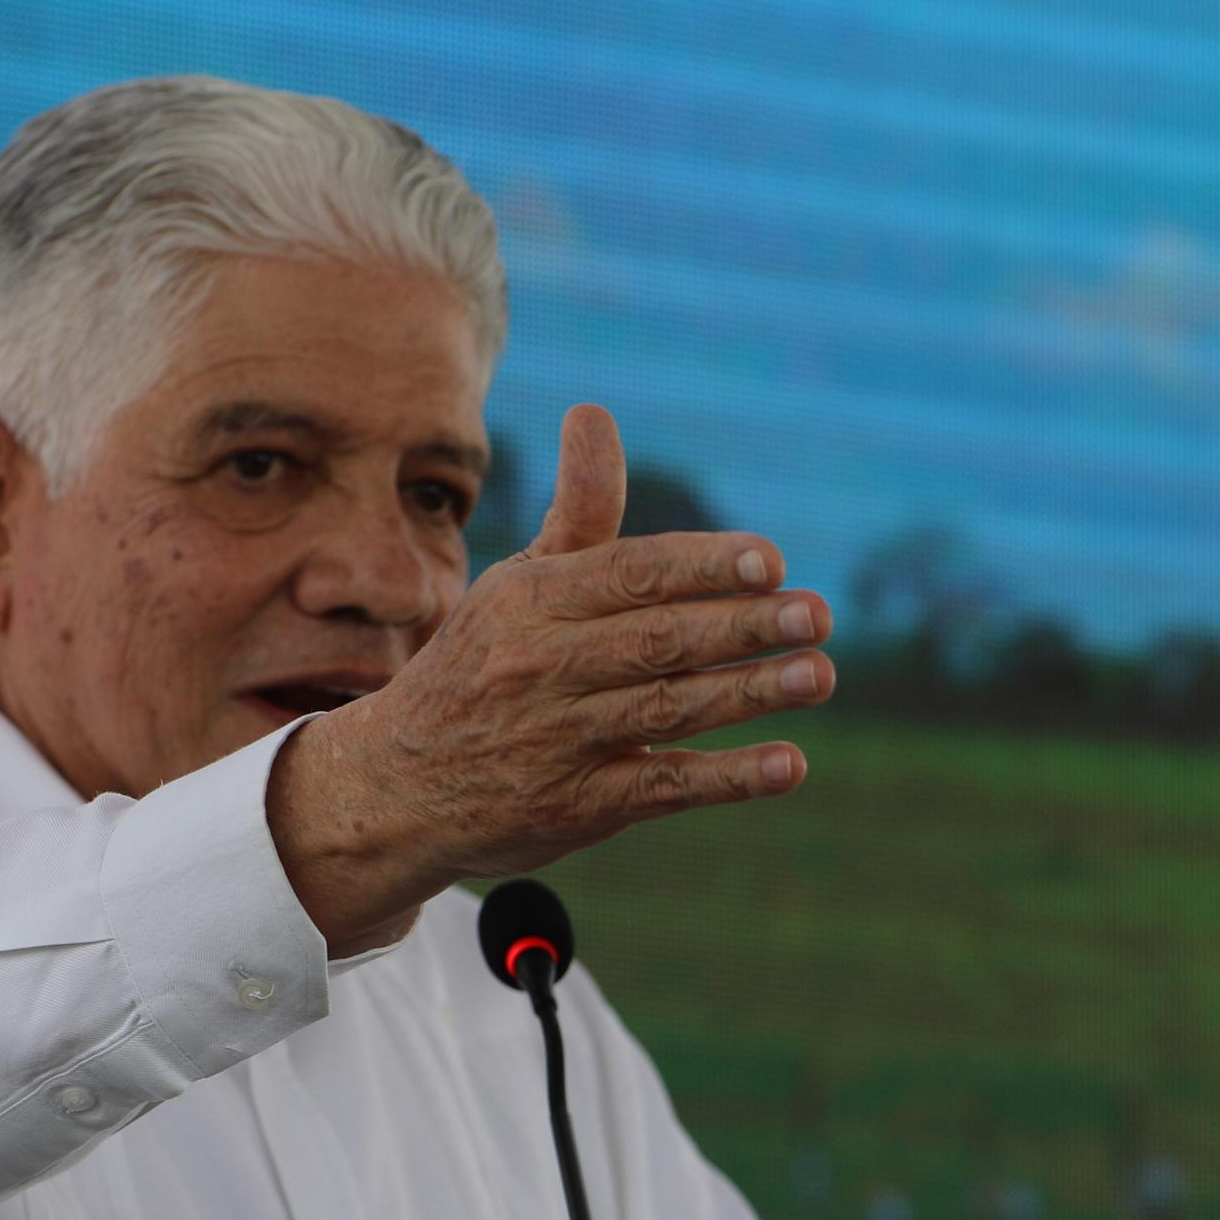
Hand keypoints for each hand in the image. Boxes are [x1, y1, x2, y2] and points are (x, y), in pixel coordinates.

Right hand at [268, 404, 829, 949]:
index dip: (703, 566)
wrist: (399, 784)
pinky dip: (729, 778)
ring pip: (668, 708)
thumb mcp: (518, 585)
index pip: (630, 573)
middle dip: (743, 626)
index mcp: (533, 601)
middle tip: (818, 614)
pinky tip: (789, 764)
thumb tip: (594, 412)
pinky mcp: (579, 807)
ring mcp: (560, 740)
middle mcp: (542, 666)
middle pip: (659, 640)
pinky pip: (664, 786)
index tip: (771, 559)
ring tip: (820, 674)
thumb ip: (577, 511)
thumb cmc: (484, 664)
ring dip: (750, 692)